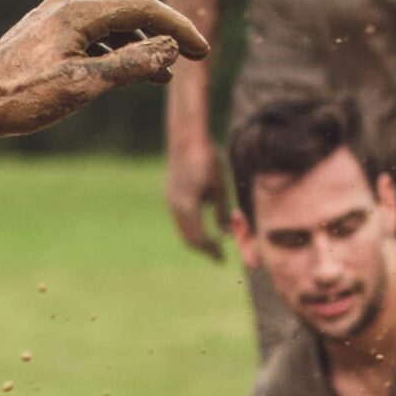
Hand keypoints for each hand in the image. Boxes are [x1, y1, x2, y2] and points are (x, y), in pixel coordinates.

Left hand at [0, 0, 209, 139]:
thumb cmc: (20, 99)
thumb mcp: (82, 86)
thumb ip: (129, 65)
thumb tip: (169, 49)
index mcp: (78, 13)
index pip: (143, 9)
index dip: (177, 29)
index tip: (202, 52)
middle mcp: (66, 7)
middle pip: (129, 10)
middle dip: (163, 33)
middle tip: (191, 57)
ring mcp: (51, 20)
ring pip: (109, 25)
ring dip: (138, 45)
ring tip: (160, 75)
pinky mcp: (41, 36)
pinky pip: (88, 36)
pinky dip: (112, 50)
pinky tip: (119, 72)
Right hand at [165, 133, 230, 259]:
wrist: (185, 137)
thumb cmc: (207, 158)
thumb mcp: (220, 185)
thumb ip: (222, 210)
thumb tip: (226, 233)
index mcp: (188, 206)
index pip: (200, 237)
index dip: (212, 250)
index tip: (223, 258)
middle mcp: (175, 207)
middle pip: (188, 238)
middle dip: (204, 249)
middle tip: (218, 257)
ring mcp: (169, 201)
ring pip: (182, 230)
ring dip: (196, 239)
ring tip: (211, 245)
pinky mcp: (170, 195)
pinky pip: (180, 219)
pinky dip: (191, 228)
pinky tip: (202, 226)